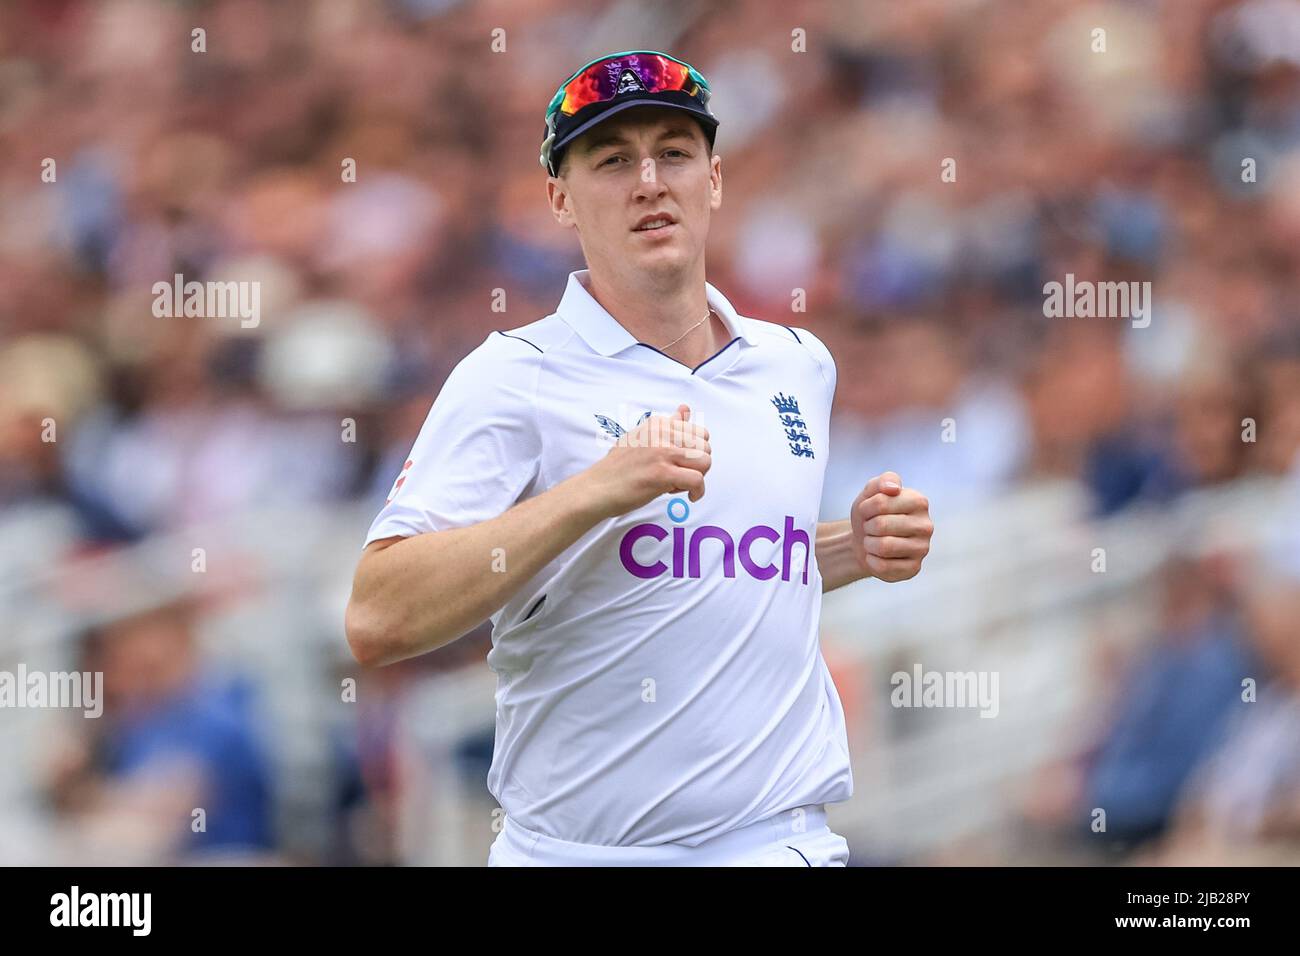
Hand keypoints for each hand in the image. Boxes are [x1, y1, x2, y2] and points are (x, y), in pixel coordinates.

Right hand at [585, 404, 711, 517]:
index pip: (700, 432)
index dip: (694, 451)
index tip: (679, 462)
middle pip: (705, 448)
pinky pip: (697, 480)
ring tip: (680, 484)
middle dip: (698, 465)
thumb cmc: (619, 467)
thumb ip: (667, 425)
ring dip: (697, 478)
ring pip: (705, 462)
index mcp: (658, 424)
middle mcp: (662, 434)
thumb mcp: (642, 438)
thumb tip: (685, 409)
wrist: (598, 487)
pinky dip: (697, 492)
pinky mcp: (662, 473)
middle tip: (680, 475)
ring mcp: (662, 452)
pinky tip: (688, 496)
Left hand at [849, 471, 931, 582]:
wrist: (864, 541)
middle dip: (867, 527)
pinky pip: (883, 567)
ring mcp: (922, 549)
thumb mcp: (871, 492)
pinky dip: (871, 561)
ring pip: (884, 547)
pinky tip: (876, 557)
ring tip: (872, 542)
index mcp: (918, 501)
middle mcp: (926, 525)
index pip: (881, 503)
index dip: (865, 508)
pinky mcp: (914, 569)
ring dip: (869, 544)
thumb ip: (883, 481)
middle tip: (870, 528)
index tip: (868, 511)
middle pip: (882, 525)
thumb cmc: (871, 514)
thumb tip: (894, 489)